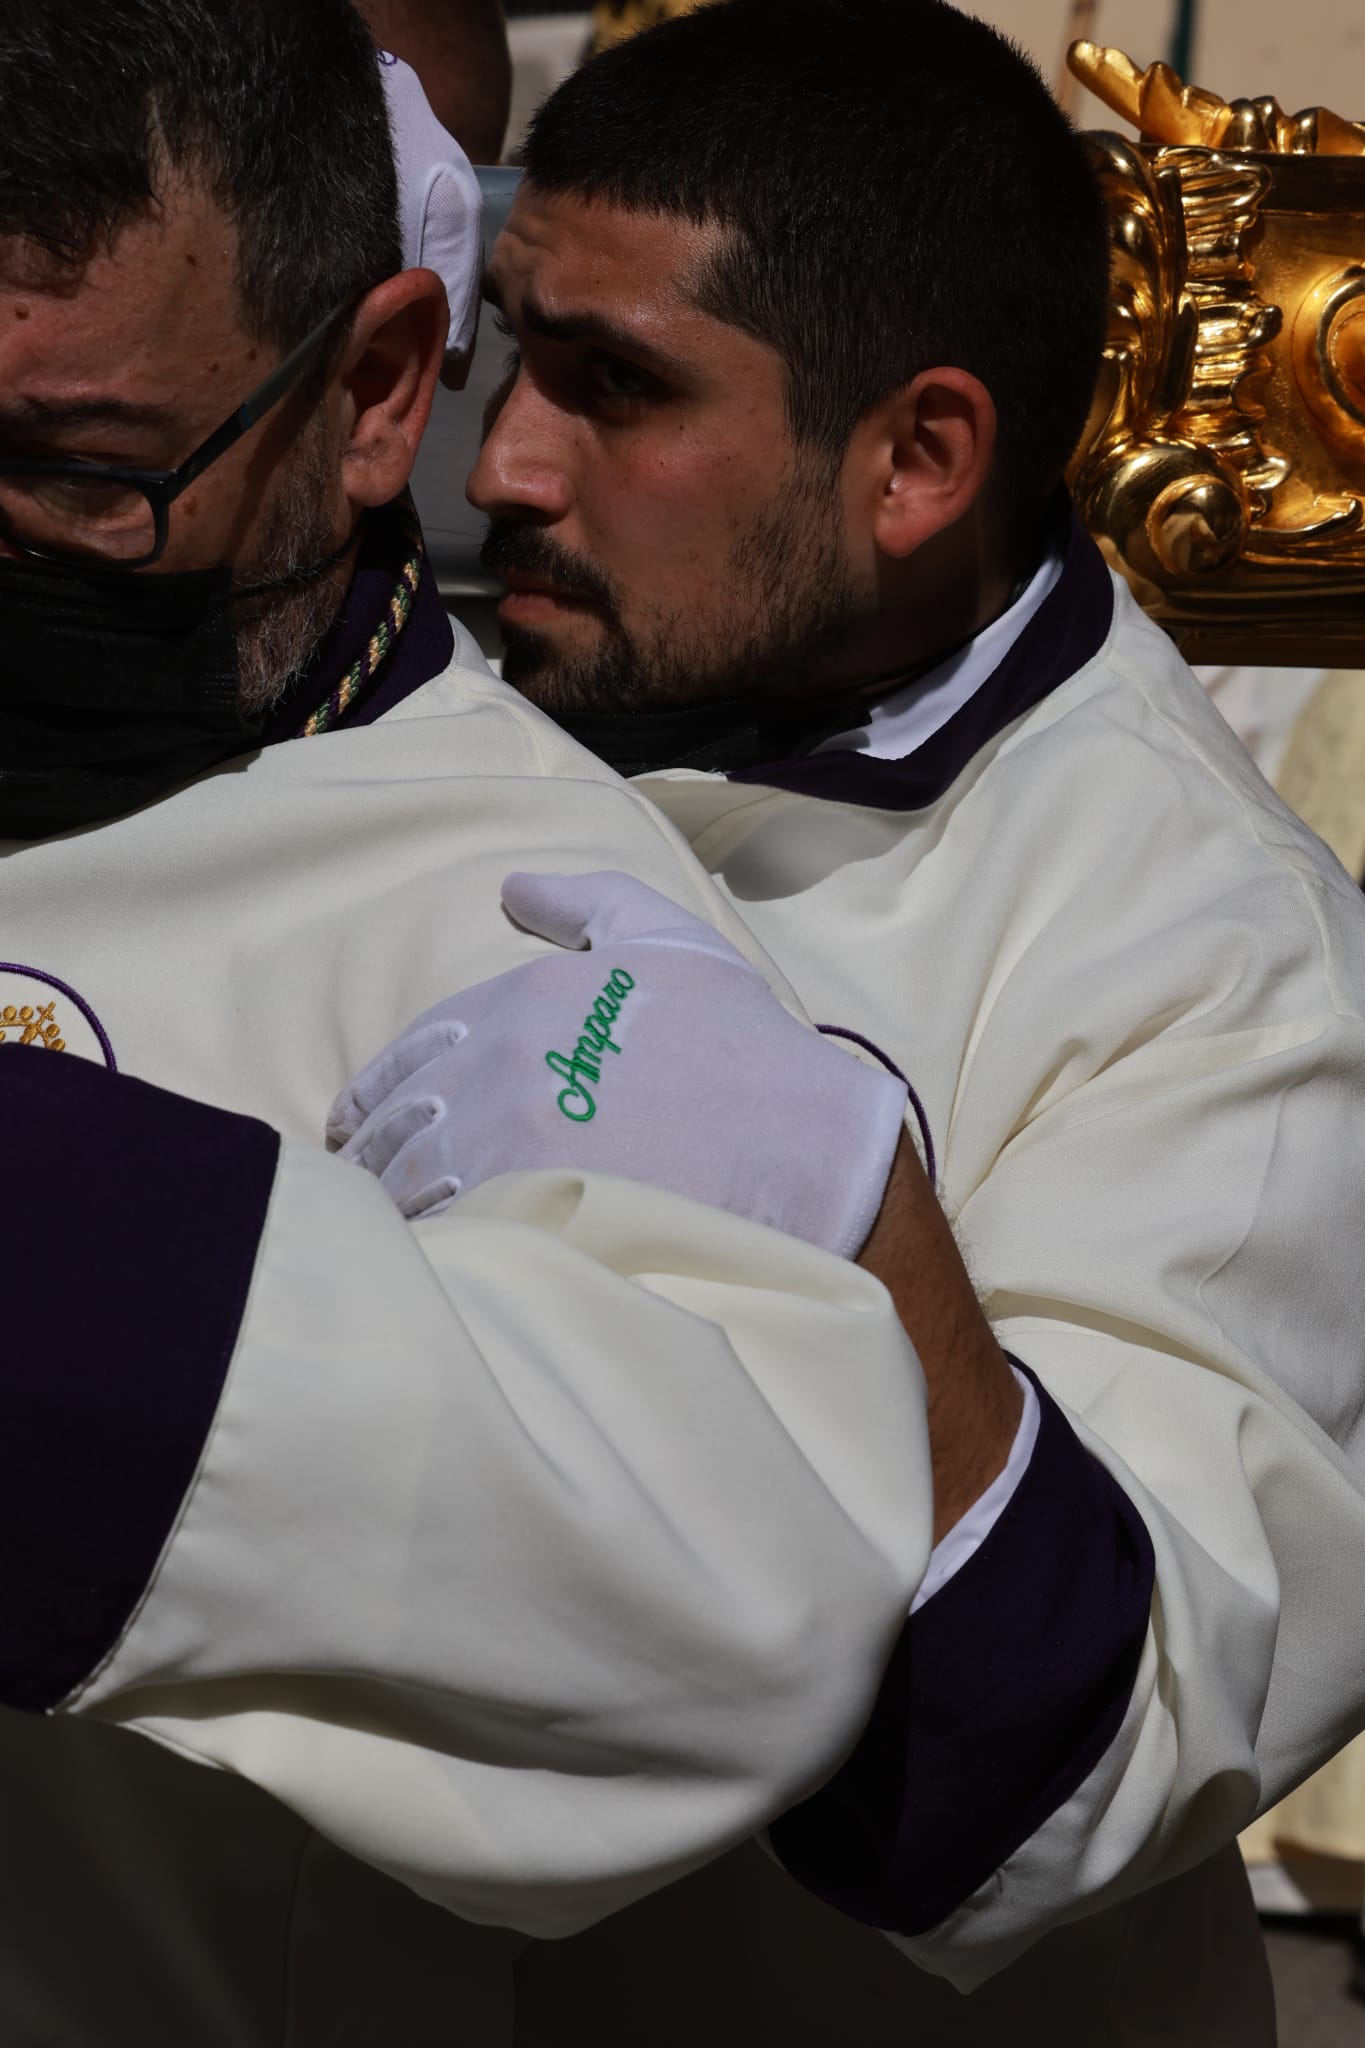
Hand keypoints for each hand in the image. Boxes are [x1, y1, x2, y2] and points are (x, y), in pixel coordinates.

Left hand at [328, 870, 907, 1256]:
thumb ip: (585, 902)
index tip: (370, 1127)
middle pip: (394, 1130)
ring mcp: (503, 1158)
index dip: (381, 1098)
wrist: (803, 1150)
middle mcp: (494, 1077)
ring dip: (401, 1210)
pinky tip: (448, 1262)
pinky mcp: (521, 1231)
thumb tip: (514, 887)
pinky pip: (444, 1245)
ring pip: (408, 1193)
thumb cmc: (741, 1047)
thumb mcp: (670, 941)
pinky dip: (434, 1254)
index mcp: (515, 1006)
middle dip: (380, 1157)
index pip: (405, 1060)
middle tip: (382, 1184)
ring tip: (411, 1229)